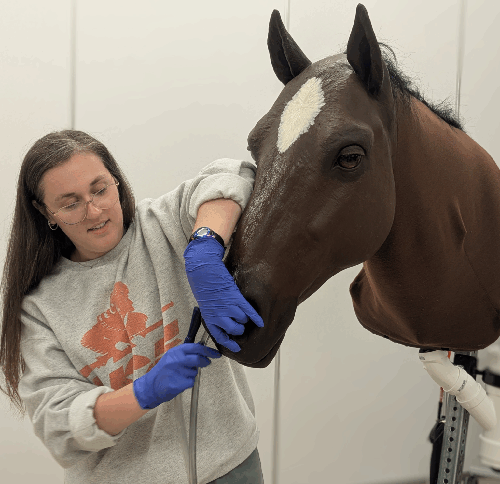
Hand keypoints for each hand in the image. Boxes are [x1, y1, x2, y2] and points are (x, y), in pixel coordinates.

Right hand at [133, 343, 220, 409]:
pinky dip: (188, 382)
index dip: (208, 350)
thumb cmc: (163, 371)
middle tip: (207, 363)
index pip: (196, 348)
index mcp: (175, 351)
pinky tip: (180, 382)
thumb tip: (202, 350)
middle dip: (205, 361)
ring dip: (192, 374)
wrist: (150, 386)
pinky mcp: (178, 383)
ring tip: (181, 375)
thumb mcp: (172, 357)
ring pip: (195, 372)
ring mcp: (177, 372)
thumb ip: (185, 353)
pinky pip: (191, 382)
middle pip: (198, 359)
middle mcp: (176, 360)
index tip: (216, 353)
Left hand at [183, 237, 263, 351]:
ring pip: (243, 319)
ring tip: (244, 312)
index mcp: (209, 318)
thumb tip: (226, 324)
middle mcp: (218, 315)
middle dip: (240, 329)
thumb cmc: (203, 286)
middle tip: (242, 325)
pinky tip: (260, 322)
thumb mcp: (207, 305)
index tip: (237, 348)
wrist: (202, 271)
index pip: (220, 336)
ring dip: (246, 318)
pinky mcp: (235, 297)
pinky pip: (249, 311)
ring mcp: (227, 306)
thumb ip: (215, 315)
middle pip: (235, 330)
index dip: (229, 343)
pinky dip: (256, 317)